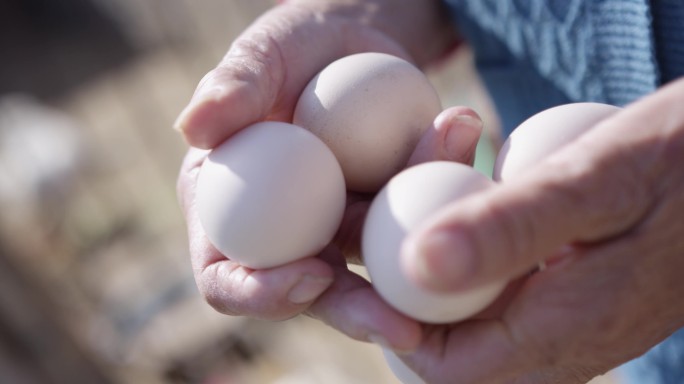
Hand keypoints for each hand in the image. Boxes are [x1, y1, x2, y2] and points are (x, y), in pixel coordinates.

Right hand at [176, 0, 465, 350]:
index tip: (311, 273)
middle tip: (404, 328)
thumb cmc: (294, 45)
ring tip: (465, 213)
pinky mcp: (386, 216)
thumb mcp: (265, 53)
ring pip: (375, 272)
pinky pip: (416, 222)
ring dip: (418, 261)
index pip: (225, 276)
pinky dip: (445, 189)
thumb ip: (233, 85)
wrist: (353, 39)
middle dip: (355, 312)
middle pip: (308, 296)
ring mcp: (338, 229)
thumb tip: (191, 127)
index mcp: (228, 210)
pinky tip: (465, 138)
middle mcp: (283, 234)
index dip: (258, 293)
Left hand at [399, 78, 683, 382]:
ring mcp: (572, 323)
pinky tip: (476, 190)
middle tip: (377, 217)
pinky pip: (502, 290)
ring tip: (427, 187)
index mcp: (566, 332)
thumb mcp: (597, 180)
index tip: (367, 258)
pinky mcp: (576, 294)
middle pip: (451, 348)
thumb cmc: (682, 160)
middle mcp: (566, 344)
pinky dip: (472, 247)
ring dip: (435, 260)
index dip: (392, 322)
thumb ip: (510, 229)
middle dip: (403, 289)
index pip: (446, 368)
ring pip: (473, 318)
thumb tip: (415, 262)